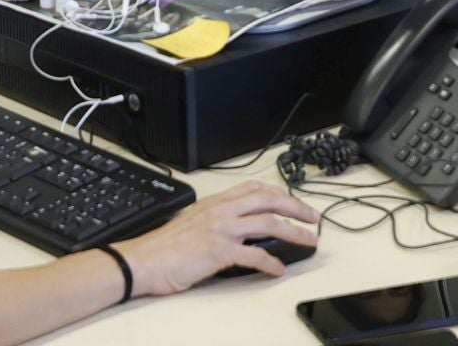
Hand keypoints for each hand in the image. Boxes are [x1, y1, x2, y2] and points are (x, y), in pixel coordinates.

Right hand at [115, 181, 320, 295]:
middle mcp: (220, 211)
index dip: (280, 194)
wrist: (144, 260)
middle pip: (268, 200)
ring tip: (309, 240)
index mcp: (215, 202)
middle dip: (296, 207)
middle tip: (314, 218)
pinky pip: (253, 254)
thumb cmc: (165, 246)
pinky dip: (271, 262)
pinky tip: (278, 269)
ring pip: (267, 222)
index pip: (254, 188)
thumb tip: (242, 228)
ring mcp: (220, 229)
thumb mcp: (194, 222)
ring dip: (294, 231)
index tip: (294, 202)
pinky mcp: (219, 251)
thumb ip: (217, 219)